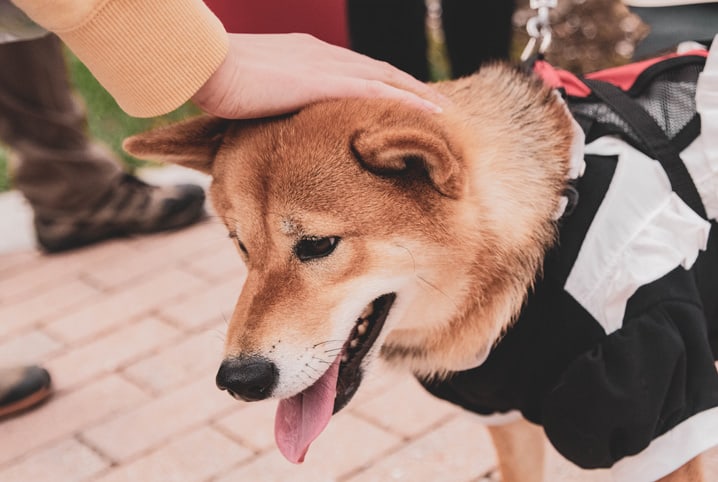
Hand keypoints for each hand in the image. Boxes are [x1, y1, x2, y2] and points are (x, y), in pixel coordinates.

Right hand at [191, 33, 443, 118]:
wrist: (207, 66)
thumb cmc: (218, 81)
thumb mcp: (252, 91)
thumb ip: (271, 103)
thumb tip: (272, 123)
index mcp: (306, 54)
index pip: (355, 68)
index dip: (381, 82)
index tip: (398, 96)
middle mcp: (323, 53)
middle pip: (378, 69)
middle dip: (407, 86)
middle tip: (433, 104)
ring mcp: (326, 65)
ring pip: (385, 77)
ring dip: (416, 93)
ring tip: (441, 110)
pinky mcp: (325, 81)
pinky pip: (378, 90)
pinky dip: (407, 100)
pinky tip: (429, 112)